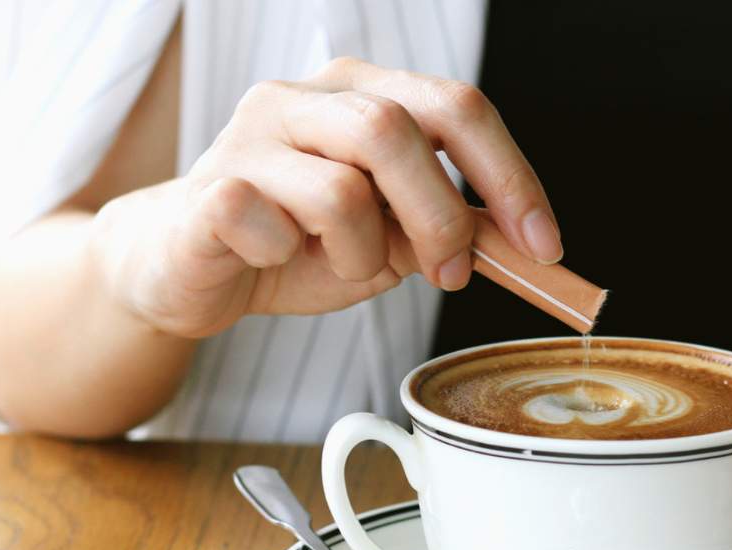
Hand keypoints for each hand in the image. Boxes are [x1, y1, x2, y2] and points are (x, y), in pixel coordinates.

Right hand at [99, 57, 560, 338]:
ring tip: (343, 266)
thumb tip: (515, 245)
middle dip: (443, 218)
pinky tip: (276, 258)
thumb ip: (443, 231)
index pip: (457, 107)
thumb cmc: (294, 246)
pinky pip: (275, 226)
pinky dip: (294, 260)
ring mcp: (251, 137)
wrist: (187, 268)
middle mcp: (304, 98)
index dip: (511, 176)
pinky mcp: (212, 189)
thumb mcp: (388, 241)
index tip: (544, 246)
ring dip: (363, 252)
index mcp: (360, 92)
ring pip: (342, 189)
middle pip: (398, 131)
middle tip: (450, 276)